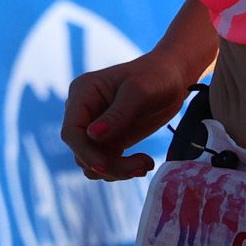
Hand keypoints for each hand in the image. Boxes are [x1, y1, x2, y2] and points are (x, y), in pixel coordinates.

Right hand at [60, 49, 195, 180]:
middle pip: (82, 151)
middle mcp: (84, 112)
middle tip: (141, 166)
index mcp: (83, 93)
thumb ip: (118, 114)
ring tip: (145, 163)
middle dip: (108, 165)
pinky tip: (145, 162)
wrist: (173, 79)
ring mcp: (96, 128)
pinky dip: (123, 169)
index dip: (84, 152)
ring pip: (93, 162)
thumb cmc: (156, 76)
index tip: (104, 166)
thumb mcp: (139, 91)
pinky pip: (106, 164)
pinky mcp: (109, 140)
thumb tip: (92, 135)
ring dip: (117, 170)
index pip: (71, 130)